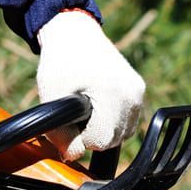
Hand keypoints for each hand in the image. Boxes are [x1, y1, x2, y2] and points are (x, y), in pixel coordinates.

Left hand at [35, 10, 145, 161]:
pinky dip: (110, 120)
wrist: (74, 33)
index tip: (70, 118)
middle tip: (76, 111)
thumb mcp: (51, 97)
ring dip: (101, 129)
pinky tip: (97, 105)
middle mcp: (133, 94)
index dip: (79, 136)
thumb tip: (73, 156)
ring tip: (87, 107)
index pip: (100, 141)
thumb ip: (58, 133)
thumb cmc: (60, 62)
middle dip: (91, 133)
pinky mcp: (139, 90)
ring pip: (121, 134)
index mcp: (113, 93)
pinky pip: (127, 122)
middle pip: (112, 140)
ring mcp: (139, 92)